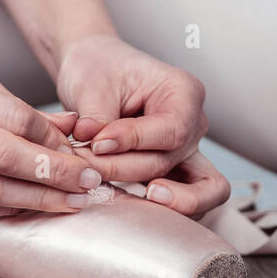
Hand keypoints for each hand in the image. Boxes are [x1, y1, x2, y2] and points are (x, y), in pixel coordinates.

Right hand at [0, 58, 104, 216]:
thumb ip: (8, 102)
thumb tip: (63, 128)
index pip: (9, 118)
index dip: (49, 137)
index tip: (78, 147)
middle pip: (3, 158)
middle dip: (54, 174)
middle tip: (90, 183)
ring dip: (34, 200)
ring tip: (70, 203)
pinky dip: (1, 210)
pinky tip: (28, 208)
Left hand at [55, 33, 228, 215]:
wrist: (94, 71)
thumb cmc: (98, 69)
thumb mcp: (92, 85)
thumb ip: (97, 119)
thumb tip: (94, 146)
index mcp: (184, 92)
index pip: (171, 130)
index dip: (133, 142)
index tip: (96, 142)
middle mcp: (194, 124)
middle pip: (168, 162)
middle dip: (121, 168)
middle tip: (82, 160)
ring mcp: (188, 151)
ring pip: (190, 191)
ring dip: (137, 193)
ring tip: (100, 181)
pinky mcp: (173, 171)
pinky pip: (186, 202)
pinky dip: (158, 209)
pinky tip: (119, 200)